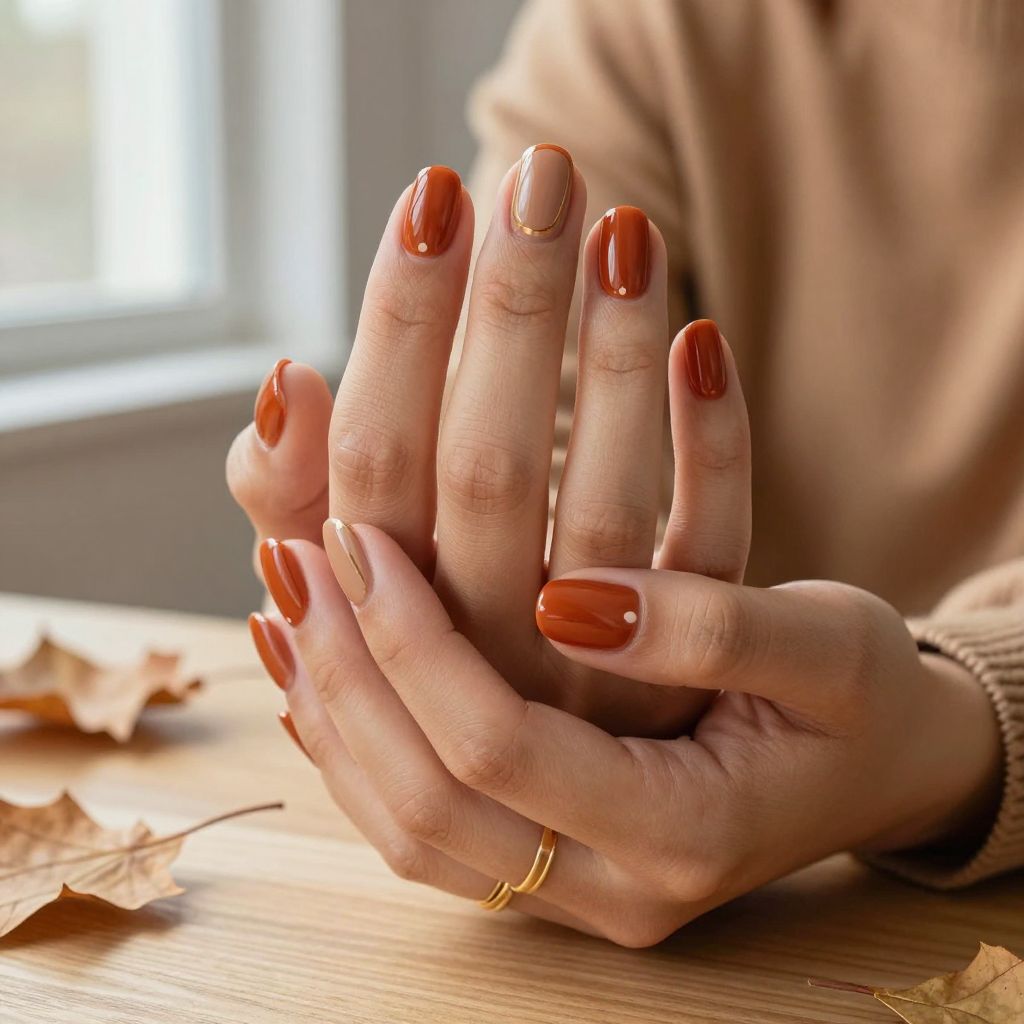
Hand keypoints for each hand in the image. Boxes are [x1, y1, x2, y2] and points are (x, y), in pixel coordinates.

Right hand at [227, 148, 752, 736]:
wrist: (542, 761)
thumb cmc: (422, 624)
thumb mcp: (330, 571)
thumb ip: (293, 492)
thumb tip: (286, 385)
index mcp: (384, 617)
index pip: (377, 457)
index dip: (403, 324)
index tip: (434, 199)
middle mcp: (483, 648)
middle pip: (490, 468)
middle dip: (513, 310)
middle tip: (541, 172)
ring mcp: (590, 665)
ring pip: (608, 504)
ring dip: (618, 358)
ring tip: (626, 226)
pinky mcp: (686, 662)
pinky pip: (712, 547)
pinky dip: (716, 444)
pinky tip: (703, 341)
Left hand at [252, 522, 1001, 946]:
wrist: (884, 764)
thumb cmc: (862, 700)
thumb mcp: (823, 642)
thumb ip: (711, 627)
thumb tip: (571, 599)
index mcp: (681, 833)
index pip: (499, 748)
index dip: (417, 639)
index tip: (363, 537)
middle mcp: (614, 884)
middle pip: (426, 802)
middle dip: (351, 674)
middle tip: (300, 562)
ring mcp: (576, 888)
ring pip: (407, 824)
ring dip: (337, 709)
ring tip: (288, 608)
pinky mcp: (555, 860)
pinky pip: (422, 821)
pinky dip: (361, 743)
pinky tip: (324, 669)